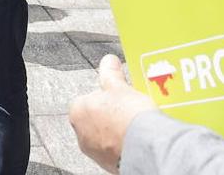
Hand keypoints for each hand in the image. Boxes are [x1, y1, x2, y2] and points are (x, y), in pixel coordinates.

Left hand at [69, 55, 156, 172]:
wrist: (146, 148)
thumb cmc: (128, 116)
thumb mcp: (119, 87)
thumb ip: (110, 73)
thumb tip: (108, 61)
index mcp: (77, 111)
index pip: (88, 99)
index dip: (105, 96)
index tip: (118, 96)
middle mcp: (81, 134)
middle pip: (96, 118)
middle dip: (110, 114)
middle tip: (128, 110)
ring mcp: (94, 152)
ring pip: (105, 136)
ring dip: (117, 130)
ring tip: (135, 125)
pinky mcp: (108, 164)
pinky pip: (115, 150)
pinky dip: (124, 145)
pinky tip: (136, 139)